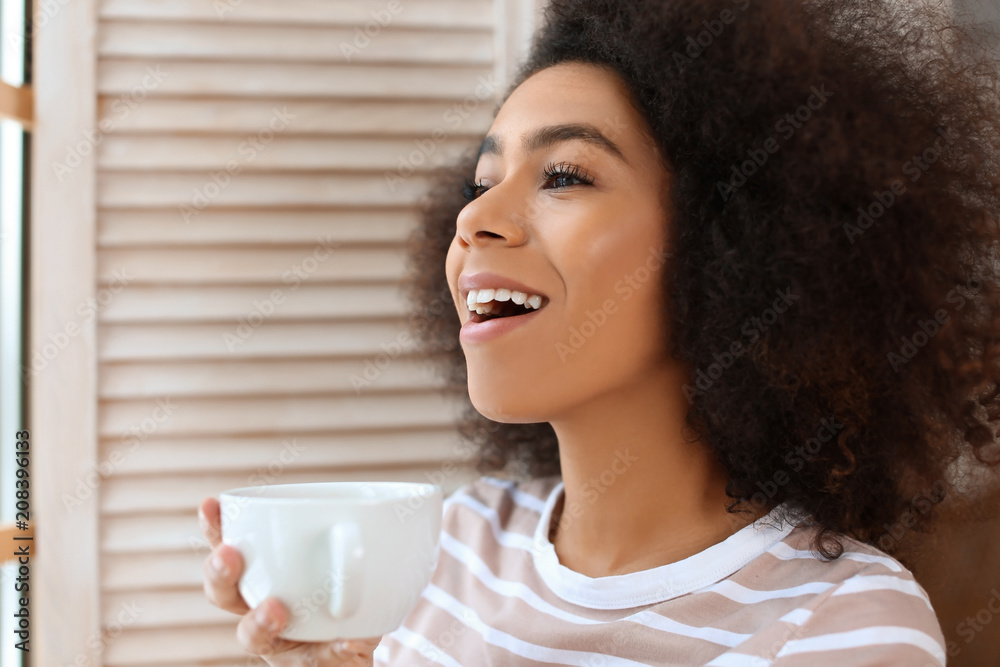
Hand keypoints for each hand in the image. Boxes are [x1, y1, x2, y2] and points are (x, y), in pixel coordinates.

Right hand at [199, 497, 381, 664]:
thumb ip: (349, 537)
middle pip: (225, 594)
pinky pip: (316, 660)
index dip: (215, 528)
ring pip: (254, 636)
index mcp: (262, 573)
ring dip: (260, 621)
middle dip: (220, 574)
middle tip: (229, 555)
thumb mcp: (351, 555)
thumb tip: (352, 518)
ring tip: (277, 608)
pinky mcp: (310, 665)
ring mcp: (280, 642)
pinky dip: (332, 650)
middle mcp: (260, 608)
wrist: (366, 642)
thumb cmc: (350, 592)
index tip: (210, 504)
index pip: (229, 547)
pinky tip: (347, 641)